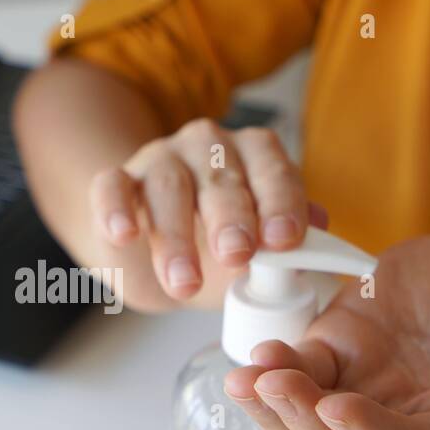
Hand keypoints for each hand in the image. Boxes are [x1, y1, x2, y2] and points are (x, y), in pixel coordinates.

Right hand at [89, 119, 320, 300]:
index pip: (272, 168)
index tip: (283, 240)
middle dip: (231, 218)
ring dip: (176, 235)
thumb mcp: (255, 254)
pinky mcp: (115, 181)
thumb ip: (287, 246)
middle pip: (220, 175)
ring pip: (167, 185)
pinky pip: (111, 185)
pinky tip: (125, 234)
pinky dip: (116, 208)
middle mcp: (206, 147)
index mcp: (252, 156)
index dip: (280, 202)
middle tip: (236, 256)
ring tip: (184, 282)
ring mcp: (158, 160)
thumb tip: (319, 232)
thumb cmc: (212, 247)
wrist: (148, 250)